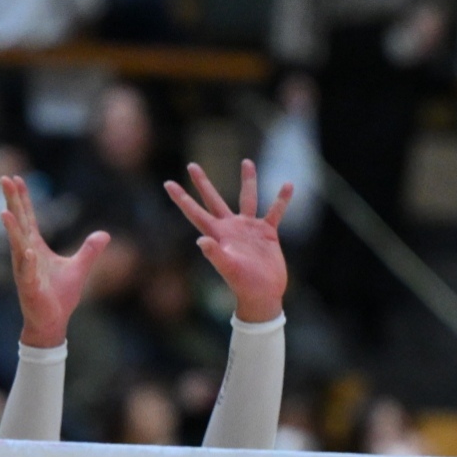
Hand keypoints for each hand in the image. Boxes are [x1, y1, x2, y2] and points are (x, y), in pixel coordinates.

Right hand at [2, 175, 107, 348]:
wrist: (53, 322)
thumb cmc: (60, 296)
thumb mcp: (79, 268)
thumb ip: (89, 251)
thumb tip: (105, 234)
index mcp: (35, 247)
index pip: (28, 218)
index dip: (23, 199)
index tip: (17, 178)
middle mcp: (26, 255)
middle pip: (19, 223)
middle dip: (12, 201)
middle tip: (4, 179)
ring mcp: (25, 270)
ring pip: (17, 245)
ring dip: (11, 229)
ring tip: (5, 211)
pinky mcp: (30, 287)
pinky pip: (27, 272)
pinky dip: (27, 262)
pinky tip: (28, 250)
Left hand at [164, 161, 290, 323]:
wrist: (263, 294)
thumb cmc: (243, 285)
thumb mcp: (228, 268)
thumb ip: (215, 254)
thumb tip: (201, 240)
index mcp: (218, 234)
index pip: (195, 212)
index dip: (182, 198)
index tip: (168, 183)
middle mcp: (231, 227)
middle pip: (214, 199)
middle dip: (202, 183)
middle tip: (191, 165)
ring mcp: (249, 228)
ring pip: (248, 198)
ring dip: (248, 180)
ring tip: (247, 162)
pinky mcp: (267, 233)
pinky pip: (275, 212)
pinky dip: (281, 200)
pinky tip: (288, 185)